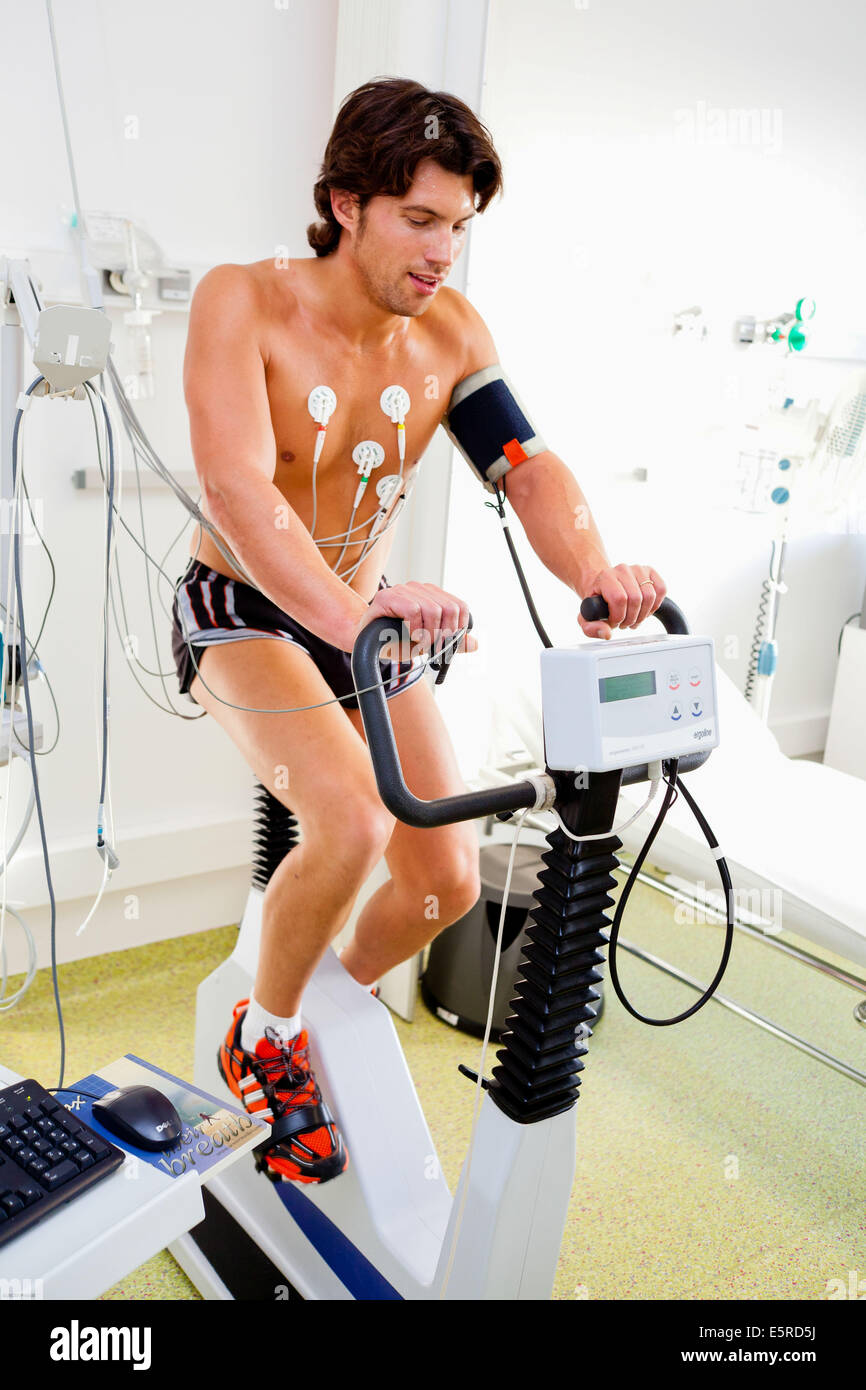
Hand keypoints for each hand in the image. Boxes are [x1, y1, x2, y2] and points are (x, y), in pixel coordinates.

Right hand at [347, 581, 478, 662]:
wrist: (368, 646)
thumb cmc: (398, 642)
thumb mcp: (430, 643)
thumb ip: (451, 642)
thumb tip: (475, 644)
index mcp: (432, 595)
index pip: (459, 606)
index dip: (457, 628)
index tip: (447, 644)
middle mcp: (419, 588)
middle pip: (449, 608)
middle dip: (444, 635)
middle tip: (432, 648)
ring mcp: (402, 590)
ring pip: (433, 609)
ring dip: (428, 634)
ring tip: (418, 644)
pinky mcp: (387, 597)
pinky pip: (413, 609)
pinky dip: (414, 628)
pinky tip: (408, 636)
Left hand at [578, 564, 666, 639]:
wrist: (603, 587)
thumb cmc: (597, 602)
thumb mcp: (587, 617)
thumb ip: (590, 628)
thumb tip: (607, 633)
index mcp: (605, 577)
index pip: (619, 599)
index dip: (619, 616)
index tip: (614, 622)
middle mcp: (622, 570)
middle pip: (636, 599)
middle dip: (631, 618)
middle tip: (624, 623)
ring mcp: (638, 569)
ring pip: (650, 596)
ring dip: (643, 614)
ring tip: (633, 618)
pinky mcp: (650, 572)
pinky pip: (661, 589)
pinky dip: (655, 605)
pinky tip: (644, 610)